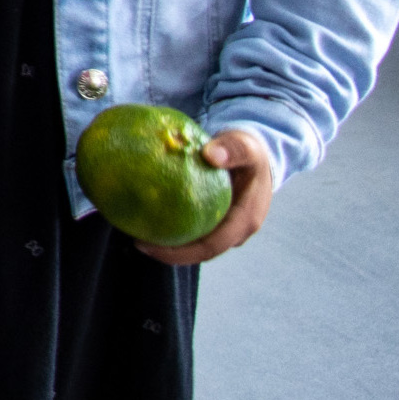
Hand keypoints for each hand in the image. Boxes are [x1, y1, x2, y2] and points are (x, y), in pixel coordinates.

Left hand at [136, 129, 277, 265]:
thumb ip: (232, 149)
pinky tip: (148, 219)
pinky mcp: (219, 221)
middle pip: (202, 252)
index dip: (182, 252)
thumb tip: (210, 154)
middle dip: (171, 253)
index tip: (151, 246)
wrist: (260, 156)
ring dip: (172, 245)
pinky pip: (196, 229)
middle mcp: (238, 230)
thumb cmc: (250, 151)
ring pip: (198, 244)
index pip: (211, 246)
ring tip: (139, 237)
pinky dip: (175, 229)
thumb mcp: (245, 146)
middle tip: (138, 244)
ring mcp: (229, 228)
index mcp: (245, 220)